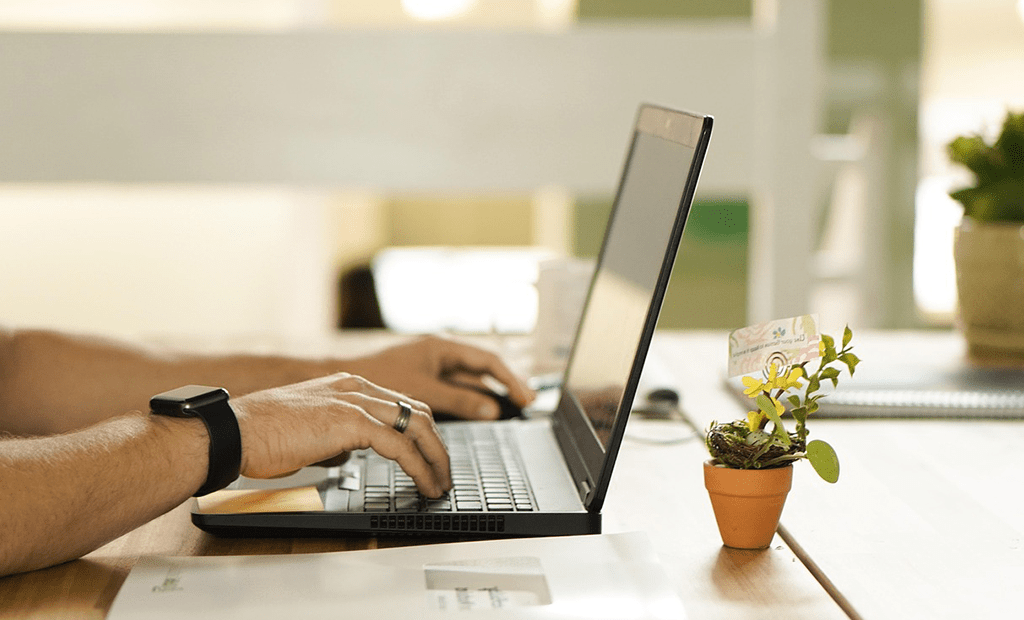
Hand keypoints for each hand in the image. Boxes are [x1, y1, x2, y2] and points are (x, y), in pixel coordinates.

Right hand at [231, 373, 450, 496]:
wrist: (234, 432)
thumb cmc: (260, 435)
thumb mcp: (309, 429)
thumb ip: (335, 436)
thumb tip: (347, 454)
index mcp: (347, 384)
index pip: (402, 403)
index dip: (423, 431)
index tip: (432, 456)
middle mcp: (357, 386)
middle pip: (418, 411)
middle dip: (438, 445)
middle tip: (444, 473)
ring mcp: (355, 401)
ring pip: (417, 425)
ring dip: (436, 458)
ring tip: (440, 483)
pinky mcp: (350, 422)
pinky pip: (399, 445)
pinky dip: (419, 467)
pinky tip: (425, 484)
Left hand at [342, 336, 535, 420]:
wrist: (341, 381)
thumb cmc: (375, 377)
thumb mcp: (423, 391)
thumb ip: (459, 401)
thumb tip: (492, 409)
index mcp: (441, 347)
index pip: (487, 360)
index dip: (510, 379)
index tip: (526, 397)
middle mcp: (440, 354)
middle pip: (483, 369)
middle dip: (506, 384)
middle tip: (529, 402)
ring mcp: (432, 368)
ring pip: (469, 381)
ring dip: (490, 393)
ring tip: (512, 407)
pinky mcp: (424, 382)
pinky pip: (455, 390)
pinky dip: (471, 401)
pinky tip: (482, 412)